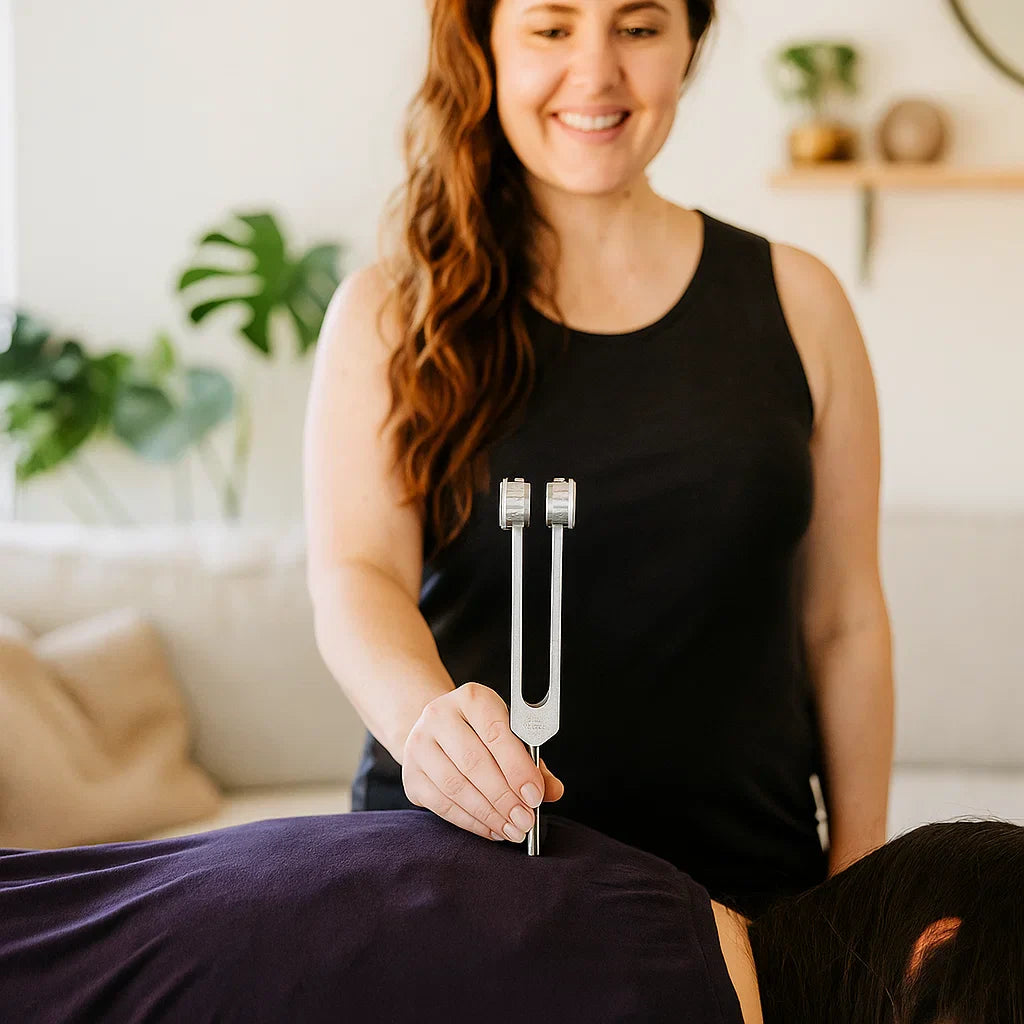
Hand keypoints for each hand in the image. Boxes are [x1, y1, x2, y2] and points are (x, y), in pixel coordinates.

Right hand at [401, 682, 563, 842]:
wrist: (436, 731)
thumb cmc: (481, 734)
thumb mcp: (509, 734)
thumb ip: (533, 762)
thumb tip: (553, 790)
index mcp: (471, 698)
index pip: (496, 732)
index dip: (517, 767)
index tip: (535, 795)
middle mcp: (440, 715)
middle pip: (474, 762)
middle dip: (504, 797)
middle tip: (525, 820)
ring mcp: (419, 744)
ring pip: (456, 787)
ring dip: (488, 814)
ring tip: (512, 829)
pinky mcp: (411, 775)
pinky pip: (442, 805)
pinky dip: (471, 821)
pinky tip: (491, 828)